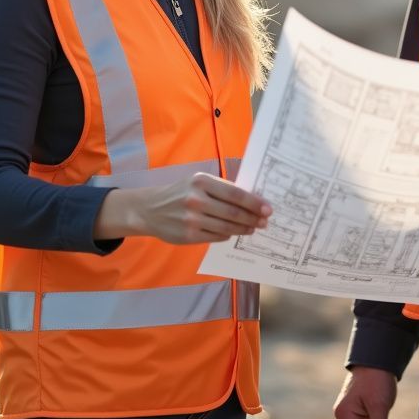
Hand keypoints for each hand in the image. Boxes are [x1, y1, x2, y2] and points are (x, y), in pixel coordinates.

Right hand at [94, 173, 270, 244]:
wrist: (150, 209)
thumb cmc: (181, 192)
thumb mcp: (198, 182)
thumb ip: (221, 188)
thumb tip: (251, 199)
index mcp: (202, 181)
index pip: (235, 194)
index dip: (254, 202)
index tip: (267, 208)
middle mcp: (196, 199)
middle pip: (233, 213)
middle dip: (253, 218)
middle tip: (264, 222)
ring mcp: (192, 219)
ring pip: (226, 227)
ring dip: (243, 229)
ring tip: (253, 228)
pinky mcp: (188, 236)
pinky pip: (216, 237)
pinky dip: (227, 235)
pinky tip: (234, 233)